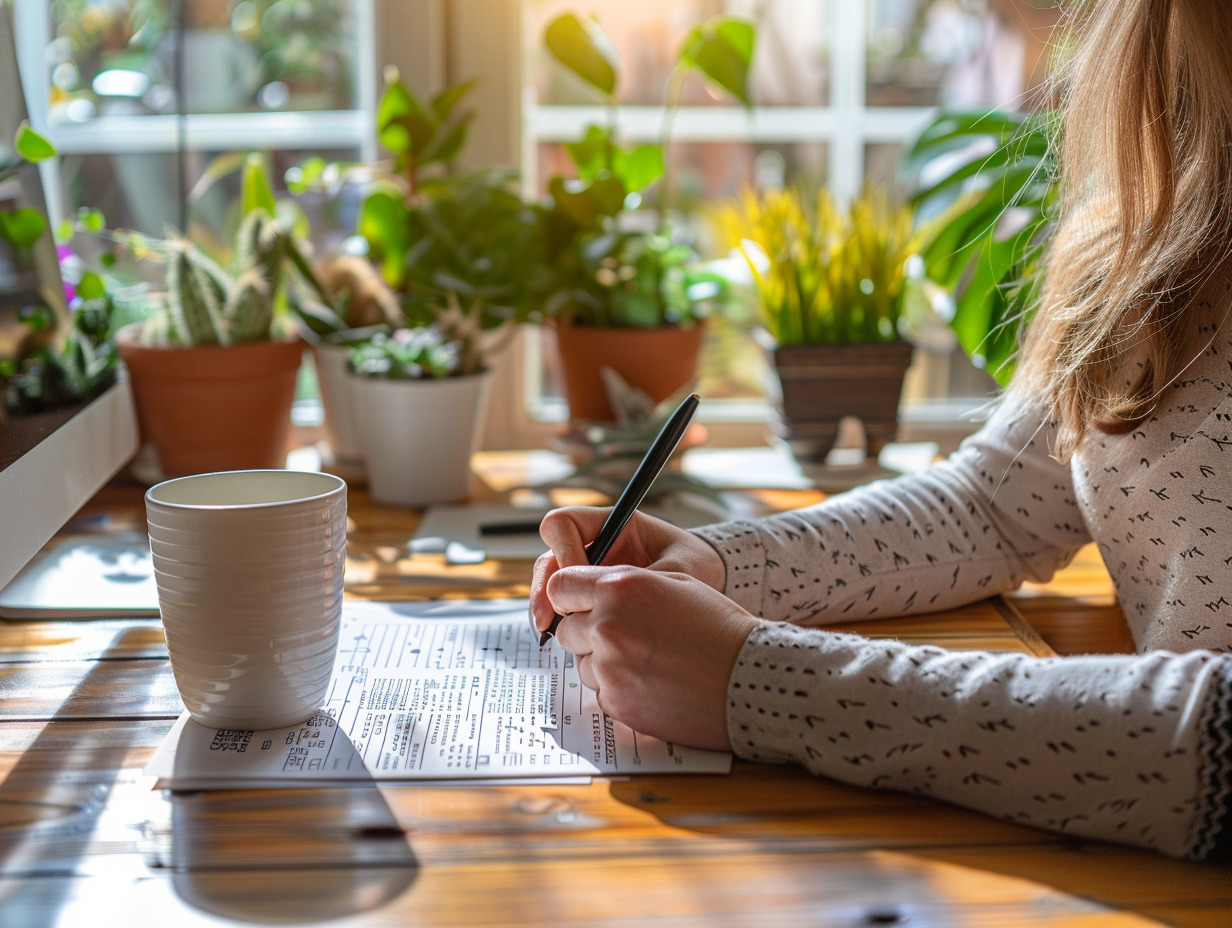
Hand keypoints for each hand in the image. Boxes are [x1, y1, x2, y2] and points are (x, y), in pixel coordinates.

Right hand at [529, 507, 725, 637]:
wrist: (712, 588)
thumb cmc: (699, 568)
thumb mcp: (677, 569)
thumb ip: (645, 579)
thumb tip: (608, 597)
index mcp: (614, 524)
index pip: (566, 524)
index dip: (565, 549)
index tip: (583, 579)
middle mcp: (595, 546)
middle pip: (550, 558)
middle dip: (545, 587)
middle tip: (548, 618)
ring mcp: (589, 572)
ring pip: (551, 584)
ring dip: (546, 607)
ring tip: (549, 633)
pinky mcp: (590, 598)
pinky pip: (564, 606)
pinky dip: (560, 622)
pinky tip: (565, 641)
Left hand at [543, 562, 757, 750]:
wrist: (748, 677)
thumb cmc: (718, 626)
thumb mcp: (674, 583)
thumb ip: (625, 584)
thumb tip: (588, 595)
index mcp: (619, 588)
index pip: (559, 585)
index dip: (567, 595)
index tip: (577, 604)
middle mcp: (606, 625)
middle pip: (566, 629)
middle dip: (586, 633)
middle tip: (624, 636)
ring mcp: (609, 668)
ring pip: (583, 664)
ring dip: (604, 663)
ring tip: (649, 660)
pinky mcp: (617, 703)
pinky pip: (602, 693)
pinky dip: (620, 689)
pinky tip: (654, 682)